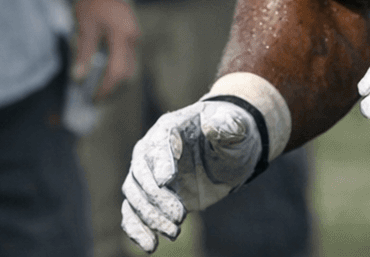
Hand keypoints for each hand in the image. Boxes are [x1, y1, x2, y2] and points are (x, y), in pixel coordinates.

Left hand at [71, 0, 138, 99]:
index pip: (117, 70)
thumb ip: (84, 53)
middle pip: (127, 72)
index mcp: (122, 35)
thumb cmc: (92, 2)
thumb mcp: (85, 27)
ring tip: (97, 87)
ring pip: (128, 66)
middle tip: (95, 97)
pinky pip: (126, 57)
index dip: (106, 87)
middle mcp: (132, 38)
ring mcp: (133, 36)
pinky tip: (102, 71)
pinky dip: (116, 67)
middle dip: (112, 87)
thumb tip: (78, 78)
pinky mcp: (129, 34)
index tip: (94, 98)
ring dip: (115, 79)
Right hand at [120, 100, 262, 251]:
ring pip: (135, 195)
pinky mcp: (154, 197)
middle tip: (180, 216)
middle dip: (156, 197)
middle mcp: (152, 150)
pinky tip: (149, 246)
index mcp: (169, 128)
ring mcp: (150, 175)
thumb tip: (215, 125)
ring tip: (173, 232)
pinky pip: (134, 212)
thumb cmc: (230, 135)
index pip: (158, 143)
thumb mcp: (235, 129)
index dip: (160, 161)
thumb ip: (227, 127)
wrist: (228, 153)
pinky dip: (137, 229)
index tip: (167, 181)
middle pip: (141, 173)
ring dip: (149, 216)